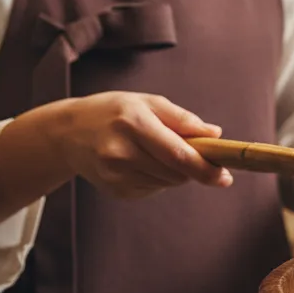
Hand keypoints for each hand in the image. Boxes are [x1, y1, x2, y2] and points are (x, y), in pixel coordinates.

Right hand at [45, 91, 231, 198]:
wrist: (68, 133)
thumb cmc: (114, 112)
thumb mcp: (148, 103)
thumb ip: (183, 119)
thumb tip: (214, 135)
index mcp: (133, 123)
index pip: (178, 154)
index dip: (205, 168)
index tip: (225, 177)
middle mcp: (120, 152)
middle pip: (175, 173)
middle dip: (192, 167)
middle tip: (193, 153)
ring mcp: (114, 174)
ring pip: (167, 183)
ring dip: (174, 172)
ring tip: (154, 151)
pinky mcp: (114, 190)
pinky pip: (152, 189)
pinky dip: (157, 178)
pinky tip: (140, 162)